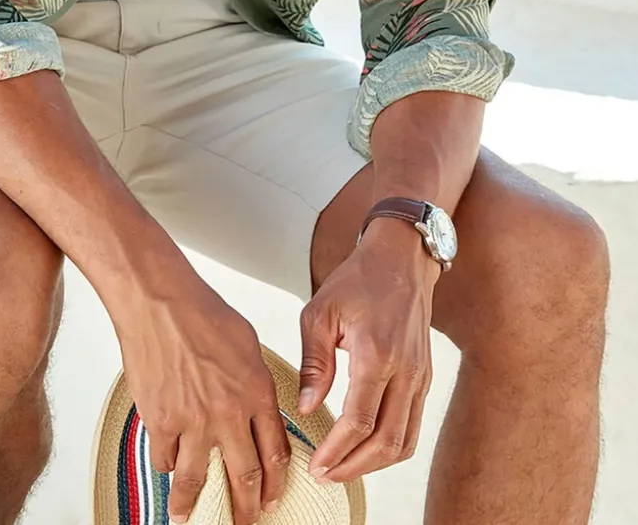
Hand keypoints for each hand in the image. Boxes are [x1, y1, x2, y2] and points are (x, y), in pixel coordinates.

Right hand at [115, 276, 291, 524]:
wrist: (159, 300)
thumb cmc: (201, 310)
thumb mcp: (247, 343)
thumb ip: (255, 381)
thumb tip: (256, 406)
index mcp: (257, 391)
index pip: (276, 452)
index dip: (275, 482)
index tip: (271, 498)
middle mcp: (229, 413)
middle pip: (244, 476)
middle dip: (246, 508)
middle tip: (245, 523)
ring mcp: (194, 420)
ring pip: (198, 480)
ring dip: (194, 506)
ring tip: (191, 519)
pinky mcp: (161, 420)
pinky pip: (164, 459)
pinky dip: (166, 467)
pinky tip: (166, 468)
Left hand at [298, 220, 438, 481]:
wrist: (402, 258)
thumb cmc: (358, 279)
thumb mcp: (320, 312)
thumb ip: (314, 363)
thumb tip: (307, 408)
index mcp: (377, 353)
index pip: (360, 421)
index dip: (337, 451)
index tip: (316, 466)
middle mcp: (406, 371)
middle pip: (386, 442)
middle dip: (353, 467)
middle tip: (325, 475)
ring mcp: (421, 377)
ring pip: (404, 442)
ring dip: (373, 464)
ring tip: (342, 468)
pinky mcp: (426, 378)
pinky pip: (412, 426)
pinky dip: (390, 447)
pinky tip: (365, 448)